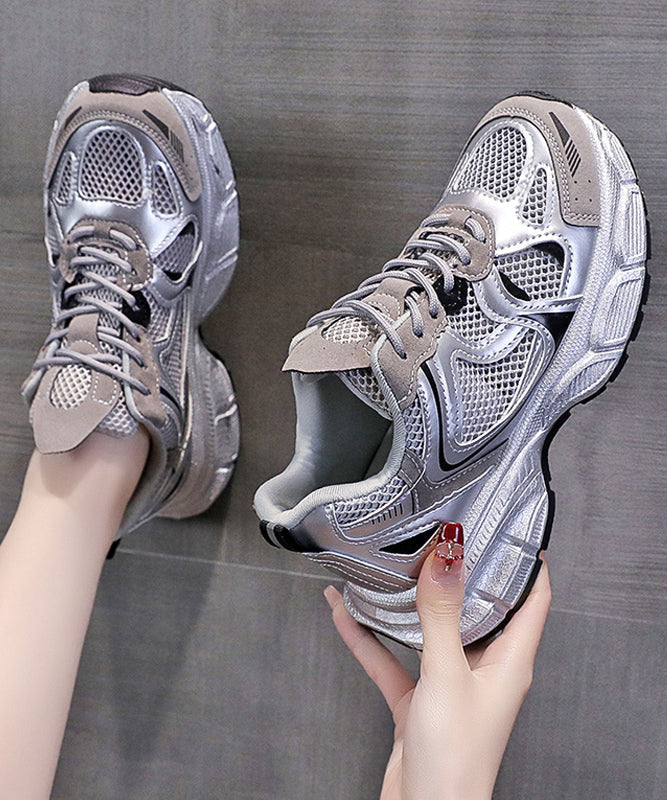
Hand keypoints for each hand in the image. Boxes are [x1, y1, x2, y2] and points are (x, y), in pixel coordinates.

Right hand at [324, 530, 550, 799]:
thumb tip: (446, 559)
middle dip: (460, 573)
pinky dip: (369, 637)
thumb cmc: (456, 761)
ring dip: (408, 603)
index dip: (528, 563)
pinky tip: (345, 614)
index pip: (532, 600)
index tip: (512, 527)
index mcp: (510, 662)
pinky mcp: (419, 701)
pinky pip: (392, 659)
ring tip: (389, 568)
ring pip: (429, 630)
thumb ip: (443, 616)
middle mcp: (484, 669)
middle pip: (478, 609)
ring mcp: (450, 684)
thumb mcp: (448, 676)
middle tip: (442, 535)